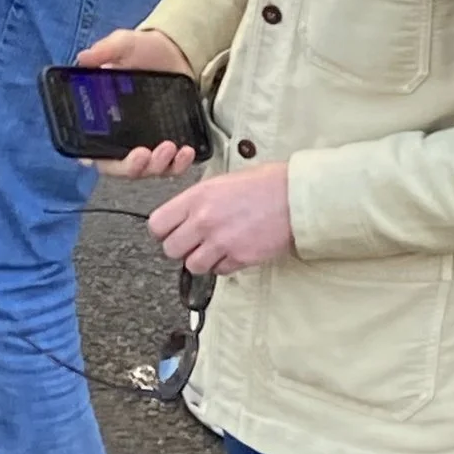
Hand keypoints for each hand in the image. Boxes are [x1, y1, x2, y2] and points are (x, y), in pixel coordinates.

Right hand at [71, 26, 203, 177]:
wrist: (176, 53)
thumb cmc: (144, 50)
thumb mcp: (124, 45)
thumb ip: (105, 51)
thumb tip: (84, 59)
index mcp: (101, 120)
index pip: (91, 150)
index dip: (98, 160)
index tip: (107, 157)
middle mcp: (121, 139)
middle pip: (120, 168)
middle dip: (133, 167)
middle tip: (145, 154)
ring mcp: (146, 144)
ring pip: (147, 170)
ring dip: (157, 167)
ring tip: (171, 148)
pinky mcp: (169, 146)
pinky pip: (171, 166)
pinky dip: (178, 165)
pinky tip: (186, 152)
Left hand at [148, 162, 294, 277]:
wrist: (296, 197)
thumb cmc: (265, 184)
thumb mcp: (222, 181)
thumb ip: (199, 200)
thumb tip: (185, 215)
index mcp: (197, 197)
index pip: (157, 225)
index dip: (163, 231)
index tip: (171, 231)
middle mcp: (205, 221)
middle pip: (171, 250)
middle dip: (181, 248)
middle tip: (194, 242)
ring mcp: (222, 242)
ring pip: (192, 265)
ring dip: (201, 260)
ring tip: (215, 249)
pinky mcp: (240, 258)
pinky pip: (219, 271)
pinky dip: (223, 265)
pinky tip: (233, 251)